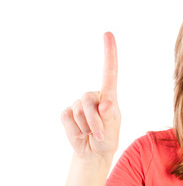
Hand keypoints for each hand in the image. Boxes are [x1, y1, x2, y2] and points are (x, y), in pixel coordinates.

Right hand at [61, 32, 120, 159]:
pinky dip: (75, 130)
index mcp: (109, 95)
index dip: (109, 52)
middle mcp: (94, 96)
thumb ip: (109, 116)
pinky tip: (81, 133)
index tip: (108, 33)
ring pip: (79, 111)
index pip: (110, 71)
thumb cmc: (108, 137)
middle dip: (95, 120)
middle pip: (88, 100)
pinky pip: (67, 118)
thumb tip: (106, 103)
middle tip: (100, 133)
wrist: (94, 152)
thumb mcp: (112, 128)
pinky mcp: (67, 113)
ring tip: (92, 133)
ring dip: (87, 127)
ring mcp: (79, 104)